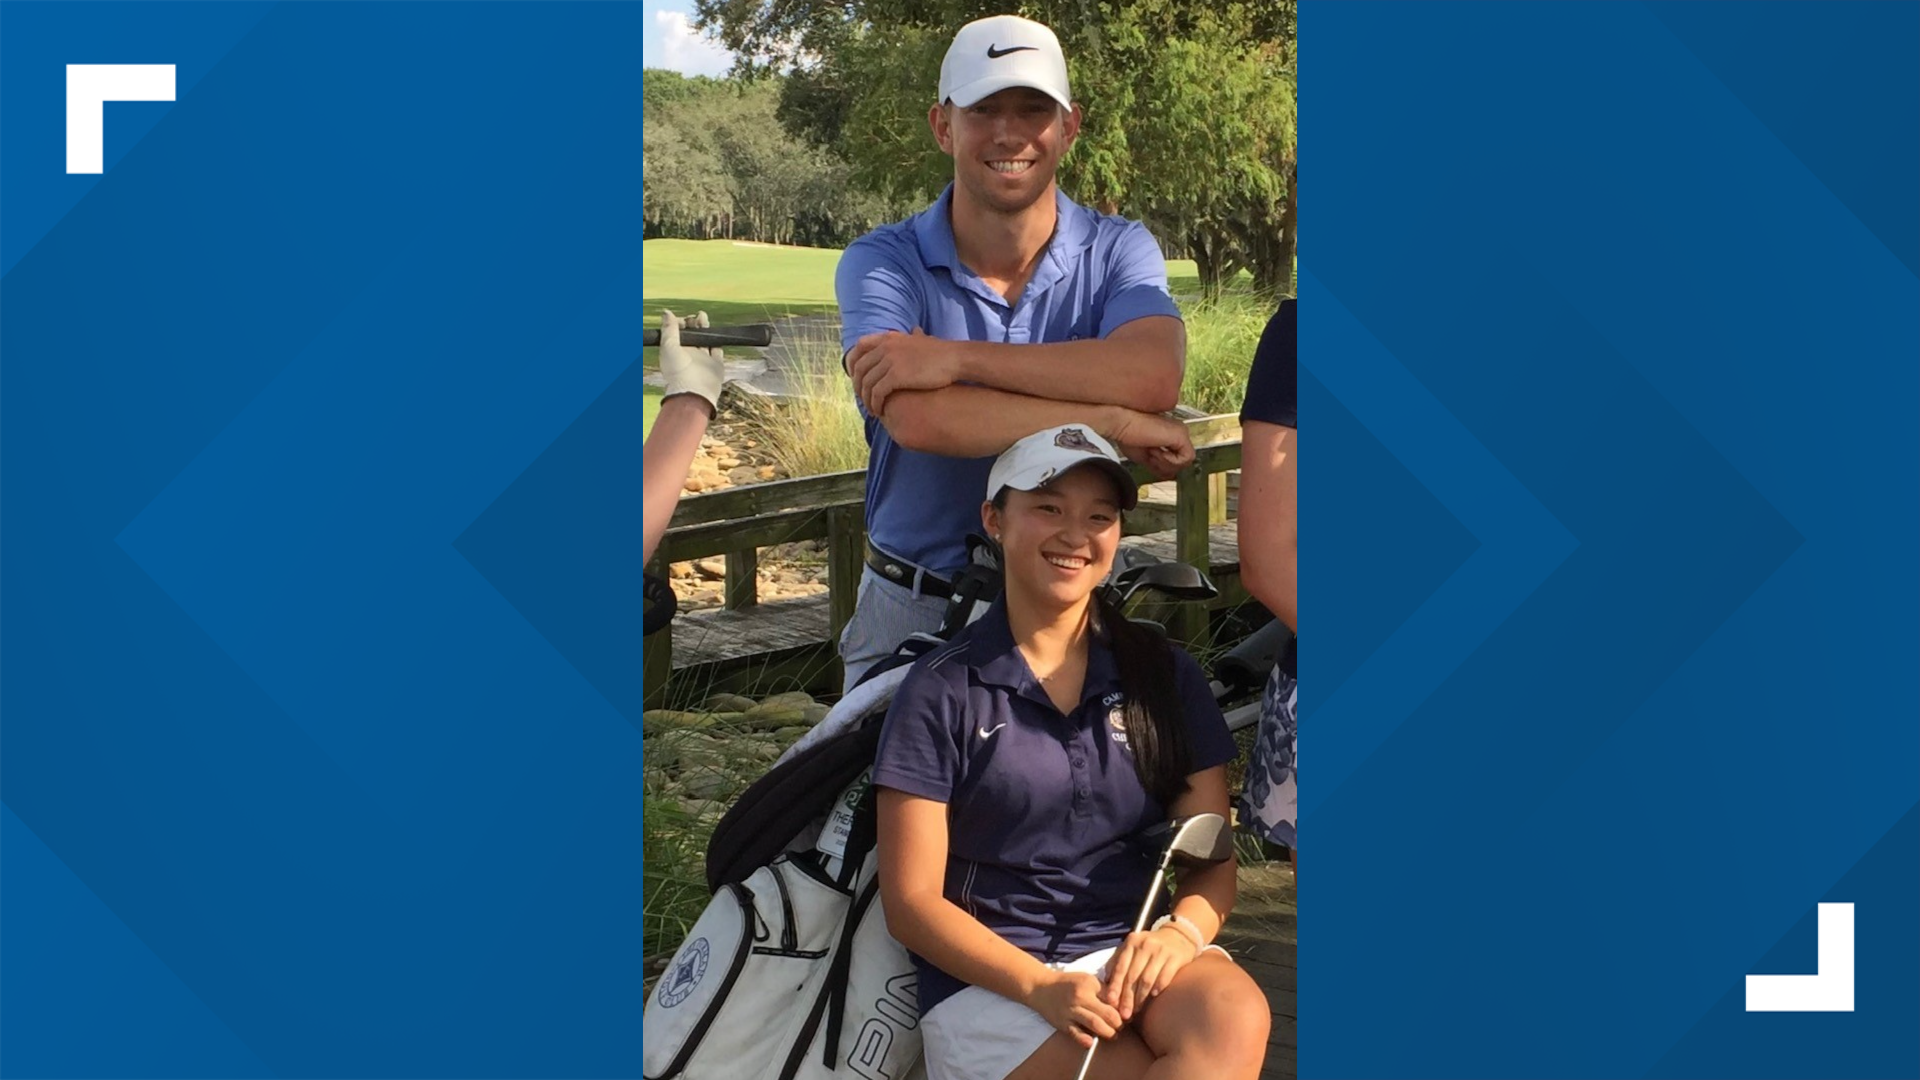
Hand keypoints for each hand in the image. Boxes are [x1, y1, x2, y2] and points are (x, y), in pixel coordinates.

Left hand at [658, 309, 724, 412]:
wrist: (694, 391)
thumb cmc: (677, 371)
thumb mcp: (668, 346)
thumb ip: (668, 329)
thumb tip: (666, 312)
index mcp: (675, 351)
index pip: (678, 333)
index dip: (680, 323)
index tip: (682, 320)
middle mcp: (689, 355)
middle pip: (693, 334)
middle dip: (693, 323)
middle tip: (695, 318)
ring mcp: (703, 359)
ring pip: (705, 340)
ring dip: (705, 328)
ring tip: (703, 316)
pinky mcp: (716, 364)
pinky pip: (717, 349)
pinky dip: (718, 340)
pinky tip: (716, 332)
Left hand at [846, 328, 962, 413]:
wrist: (954, 358)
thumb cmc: (941, 352)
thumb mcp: (922, 338)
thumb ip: (913, 336)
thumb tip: (915, 330)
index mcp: (889, 338)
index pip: (859, 347)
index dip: (853, 363)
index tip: (855, 377)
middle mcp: (885, 347)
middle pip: (860, 369)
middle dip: (858, 386)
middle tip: (862, 399)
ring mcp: (889, 361)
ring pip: (867, 384)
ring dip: (867, 399)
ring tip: (872, 410)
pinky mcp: (896, 376)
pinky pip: (877, 393)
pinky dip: (875, 404)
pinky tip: (880, 411)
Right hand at [1024, 969, 1122, 1048]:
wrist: (1041, 987)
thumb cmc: (1068, 984)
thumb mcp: (1087, 979)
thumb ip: (1103, 990)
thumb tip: (1120, 1005)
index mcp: (1089, 984)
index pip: (1113, 998)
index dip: (1122, 1008)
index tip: (1126, 1014)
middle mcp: (1080, 997)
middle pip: (1108, 1013)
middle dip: (1118, 1023)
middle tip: (1120, 1026)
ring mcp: (1071, 1011)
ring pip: (1096, 1024)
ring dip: (1108, 1033)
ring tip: (1112, 1034)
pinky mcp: (1063, 1023)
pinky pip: (1076, 1034)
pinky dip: (1086, 1040)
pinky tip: (1092, 1042)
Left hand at [1101, 928, 1199, 1021]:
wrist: (1177, 936)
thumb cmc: (1149, 946)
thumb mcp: (1132, 947)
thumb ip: (1118, 961)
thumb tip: (1106, 982)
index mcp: (1131, 942)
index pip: (1120, 967)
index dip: (1115, 986)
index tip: (1111, 1002)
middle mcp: (1145, 945)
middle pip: (1132, 976)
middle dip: (1126, 997)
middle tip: (1124, 1014)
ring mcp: (1161, 951)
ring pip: (1147, 979)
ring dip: (1140, 997)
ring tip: (1136, 1010)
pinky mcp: (1176, 957)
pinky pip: (1165, 977)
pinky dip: (1158, 987)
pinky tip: (1153, 996)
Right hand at [1107, 410, 1194, 480]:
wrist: (1120, 424)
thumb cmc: (1126, 436)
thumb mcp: (1146, 457)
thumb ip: (1160, 465)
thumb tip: (1170, 476)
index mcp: (1171, 435)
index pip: (1177, 460)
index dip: (1162, 466)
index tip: (1148, 457)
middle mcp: (1179, 432)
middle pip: (1182, 463)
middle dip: (1163, 465)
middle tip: (1149, 453)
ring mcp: (1181, 432)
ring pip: (1185, 463)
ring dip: (1165, 463)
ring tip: (1152, 450)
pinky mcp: (1181, 435)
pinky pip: (1186, 459)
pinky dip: (1170, 461)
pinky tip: (1157, 450)